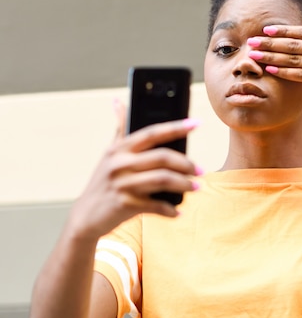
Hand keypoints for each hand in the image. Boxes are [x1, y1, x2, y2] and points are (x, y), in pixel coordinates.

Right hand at [69, 103, 200, 238]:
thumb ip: (119, 129)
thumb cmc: (103, 183)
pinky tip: (178, 211)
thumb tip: (117, 102)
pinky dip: (170, 209)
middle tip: (200, 170)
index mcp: (119, 149)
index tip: (196, 124)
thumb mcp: (108, 155)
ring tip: (196, 187)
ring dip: (184, 184)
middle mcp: (120, 164)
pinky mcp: (125, 205)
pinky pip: (156, 205)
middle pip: (162, 157)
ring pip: (163, 180)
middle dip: (186, 163)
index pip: (152, 133)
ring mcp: (122, 184)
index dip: (175, 127)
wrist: (86, 216)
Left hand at [247, 0, 301, 103]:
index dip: (283, 31)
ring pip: (292, 59)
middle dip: (269, 44)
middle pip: (292, 45)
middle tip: (250, 42)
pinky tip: (270, 70)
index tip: (266, 30)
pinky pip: (300, 75)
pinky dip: (284, 73)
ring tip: (254, 56)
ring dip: (271, 57)